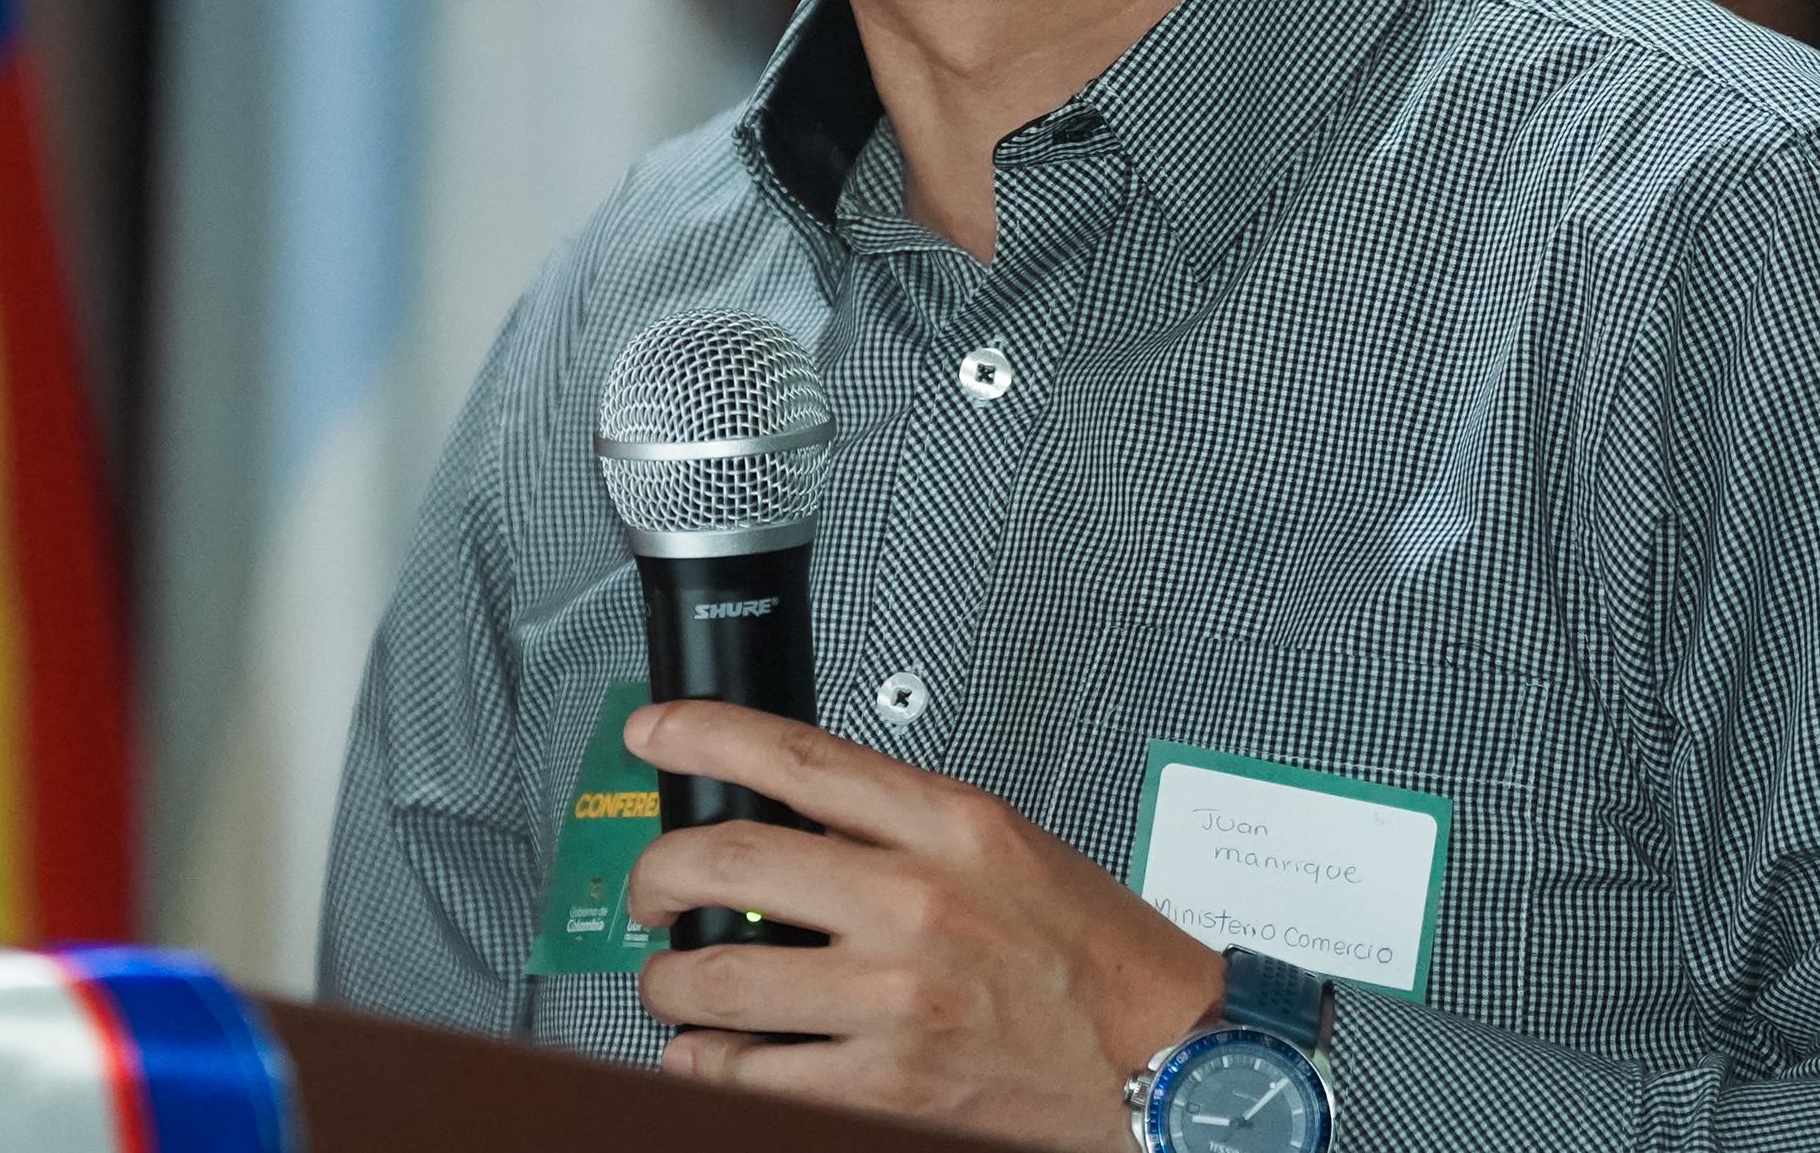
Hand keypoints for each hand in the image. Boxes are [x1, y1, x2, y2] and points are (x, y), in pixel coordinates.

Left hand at [622, 700, 1224, 1150]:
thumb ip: (904, 827)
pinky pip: (751, 1073)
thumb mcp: (1009, 849)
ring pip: (718, 977)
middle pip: (728, 860)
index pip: (797, 757)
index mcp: (951, 828)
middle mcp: (916, 905)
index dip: (704, 735)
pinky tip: (712, 1057)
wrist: (1169, 1060)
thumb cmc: (1099, 960)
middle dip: (657, 875)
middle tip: (650, 892)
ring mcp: (896, 1000)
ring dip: (672, 983)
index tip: (657, 732)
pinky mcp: (888, 1087)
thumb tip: (796, 819)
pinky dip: (709, 1065)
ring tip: (677, 986)